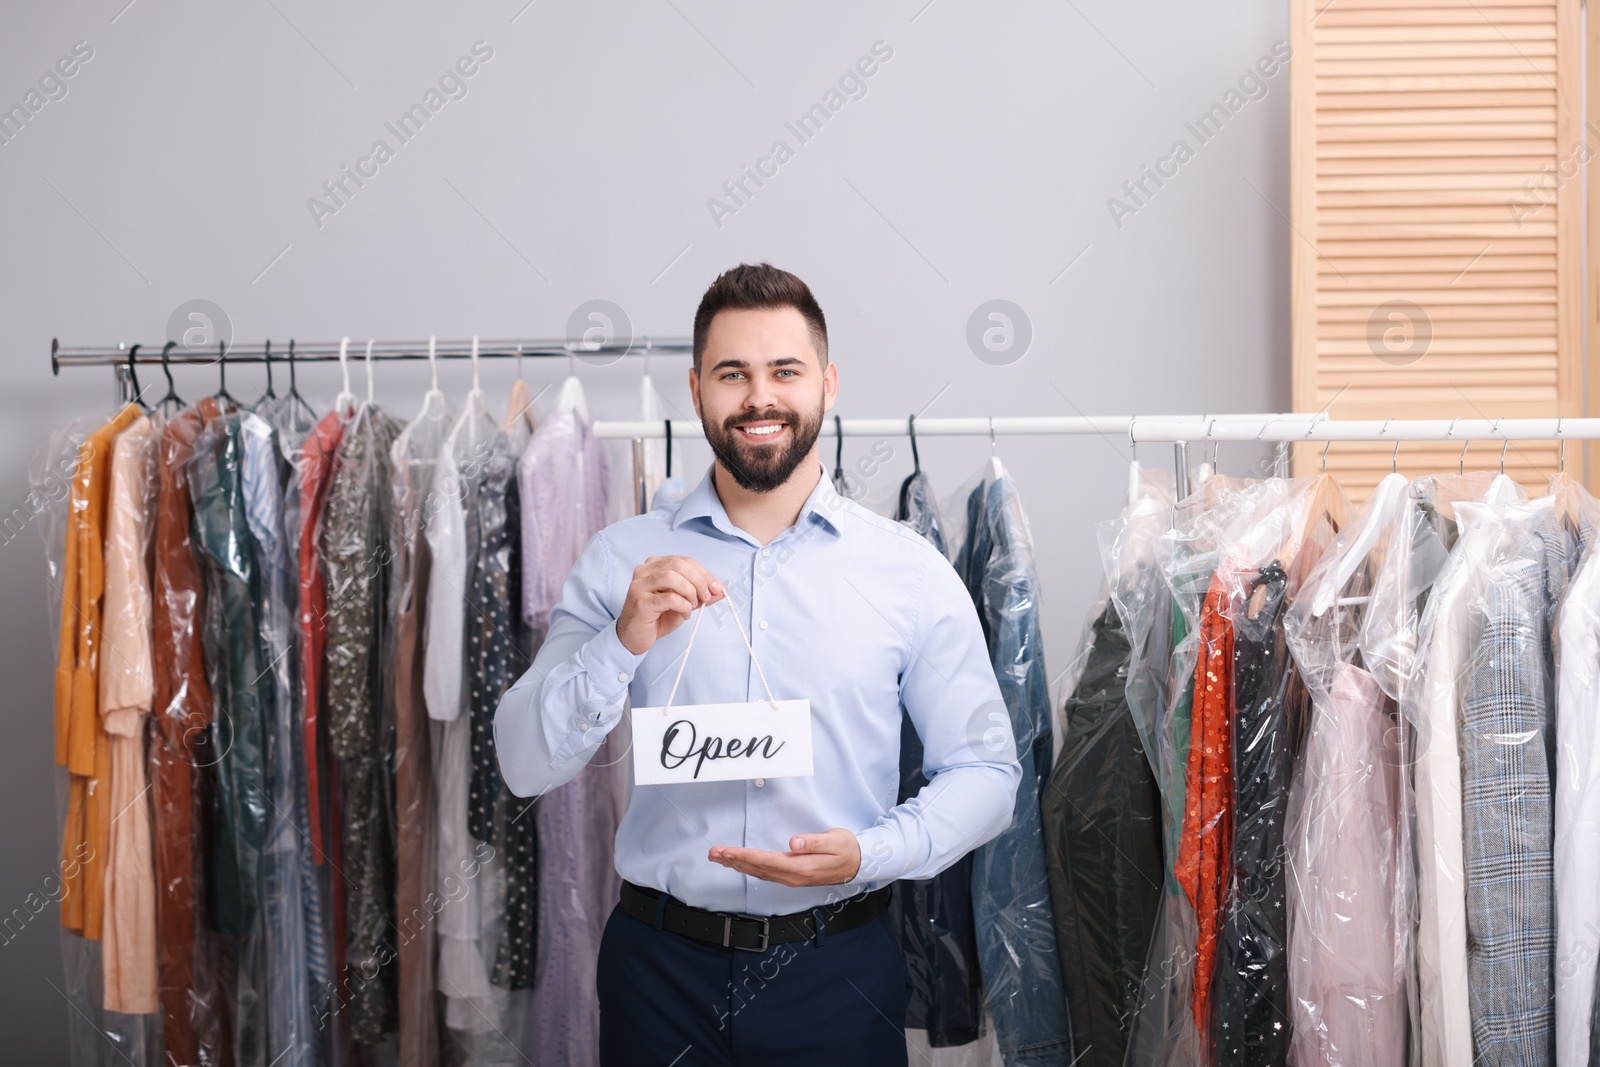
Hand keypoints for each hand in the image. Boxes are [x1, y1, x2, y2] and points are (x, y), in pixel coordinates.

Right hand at [617, 555, 723, 655]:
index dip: (704, 573)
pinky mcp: (640, 602)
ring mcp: (640, 585)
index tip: (716, 588)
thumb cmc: (657, 618)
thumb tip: (721, 590)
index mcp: (654, 565)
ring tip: (693, 606)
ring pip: (672, 577)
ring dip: (690, 592)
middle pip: (678, 565)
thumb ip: (701, 595)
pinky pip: (669, 598)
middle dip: (699, 581)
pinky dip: (683, 606)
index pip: (684, 561)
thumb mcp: (684, 603)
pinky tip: (684, 615)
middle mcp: (644, 571)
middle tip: (705, 598)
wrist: (635, 638)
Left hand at [708, 829, 861, 886]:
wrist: (858, 864)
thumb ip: (814, 841)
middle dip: (734, 860)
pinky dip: (748, 867)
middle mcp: (793, 876)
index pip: (767, 861)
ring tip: (719, 857)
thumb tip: (794, 842)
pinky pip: (764, 873)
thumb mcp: (835, 840)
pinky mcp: (791, 876)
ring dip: (737, 865)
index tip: (728, 851)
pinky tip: (739, 863)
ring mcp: (791, 878)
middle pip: (757, 869)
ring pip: (758, 872)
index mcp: (801, 867)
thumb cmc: (846, 849)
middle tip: (713, 853)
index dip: (745, 856)